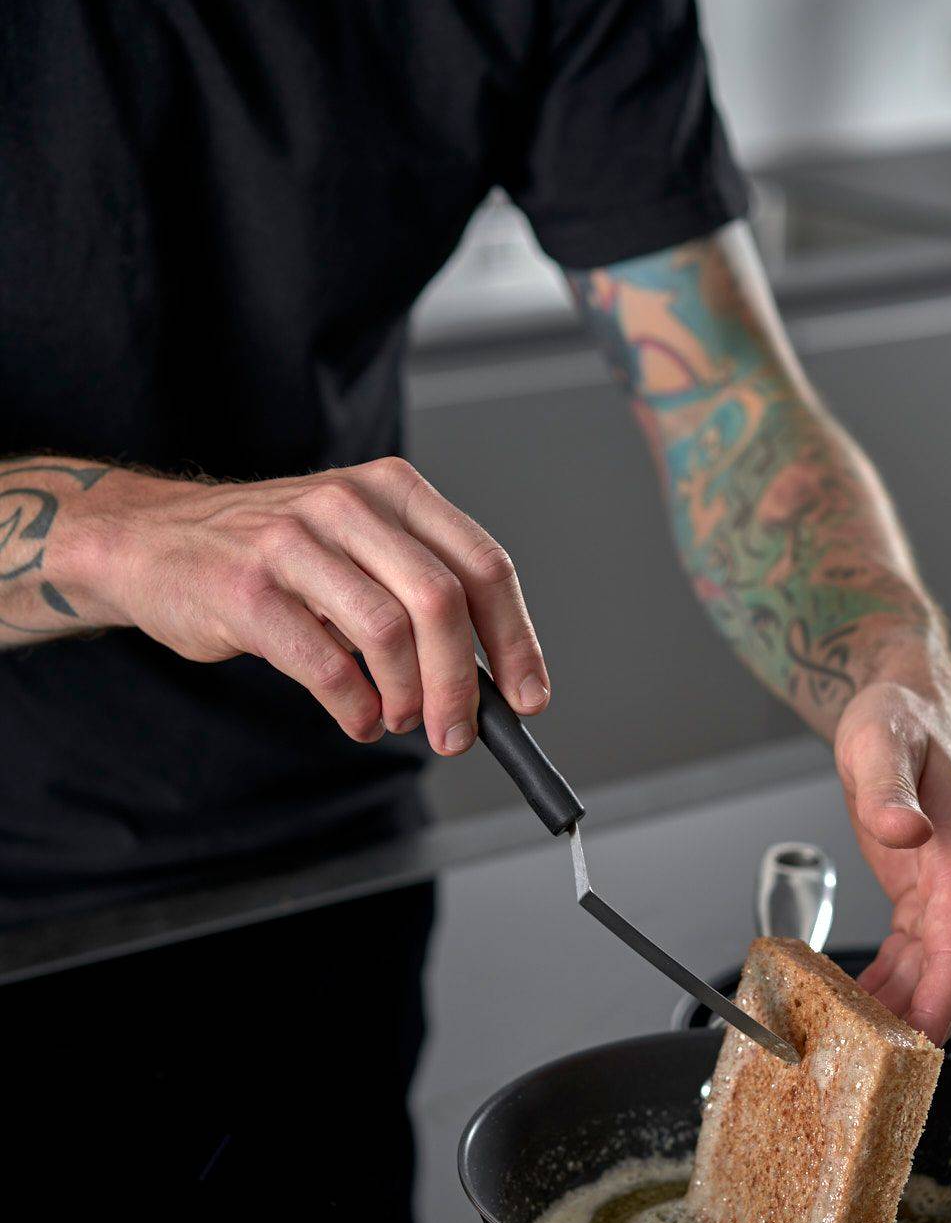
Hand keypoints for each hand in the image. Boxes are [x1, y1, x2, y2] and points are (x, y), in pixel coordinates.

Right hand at [75, 457, 548, 752]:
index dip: (515, 638)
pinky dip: (355, 707)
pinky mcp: (248, 591)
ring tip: (398, 719)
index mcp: (392, 490)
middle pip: (442, 603)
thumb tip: (490, 677)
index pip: (482, 564)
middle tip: (458, 733)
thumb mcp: (354, 545)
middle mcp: (349, 505)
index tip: (528, 696)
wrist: (149, 542)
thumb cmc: (267, 554)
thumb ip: (418, 592)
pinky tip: (358, 717)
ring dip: (407, 697)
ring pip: (388, 635)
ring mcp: (295, 543)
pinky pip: (327, 666)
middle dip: (462, 684)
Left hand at [834, 679, 950, 1046]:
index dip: (943, 999)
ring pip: (937, 972)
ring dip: (902, 1009)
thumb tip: (905, 828)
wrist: (907, 702)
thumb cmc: (898, 718)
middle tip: (873, 1061)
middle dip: (921, 1020)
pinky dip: (892, 986)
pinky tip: (859, 1007)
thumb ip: (887, 789)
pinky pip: (917, 958)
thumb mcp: (879, 743)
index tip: (919, 1043)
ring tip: (854, 1042)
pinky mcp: (930, 896)